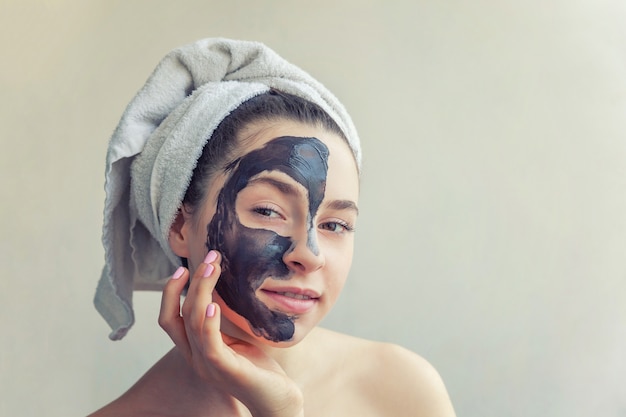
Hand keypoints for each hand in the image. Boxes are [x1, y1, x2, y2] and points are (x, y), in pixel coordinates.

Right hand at [158, 251, 303, 416]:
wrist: (277, 401)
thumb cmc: (259, 369)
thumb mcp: (236, 339)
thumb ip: (223, 321)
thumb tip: (220, 289)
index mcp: (195, 350)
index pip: (169, 319)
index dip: (171, 293)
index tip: (184, 268)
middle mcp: (195, 358)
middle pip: (178, 316)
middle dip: (190, 283)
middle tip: (209, 258)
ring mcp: (208, 365)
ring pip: (193, 323)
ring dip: (201, 291)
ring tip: (213, 268)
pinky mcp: (226, 370)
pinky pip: (210, 343)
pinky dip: (209, 322)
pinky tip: (214, 304)